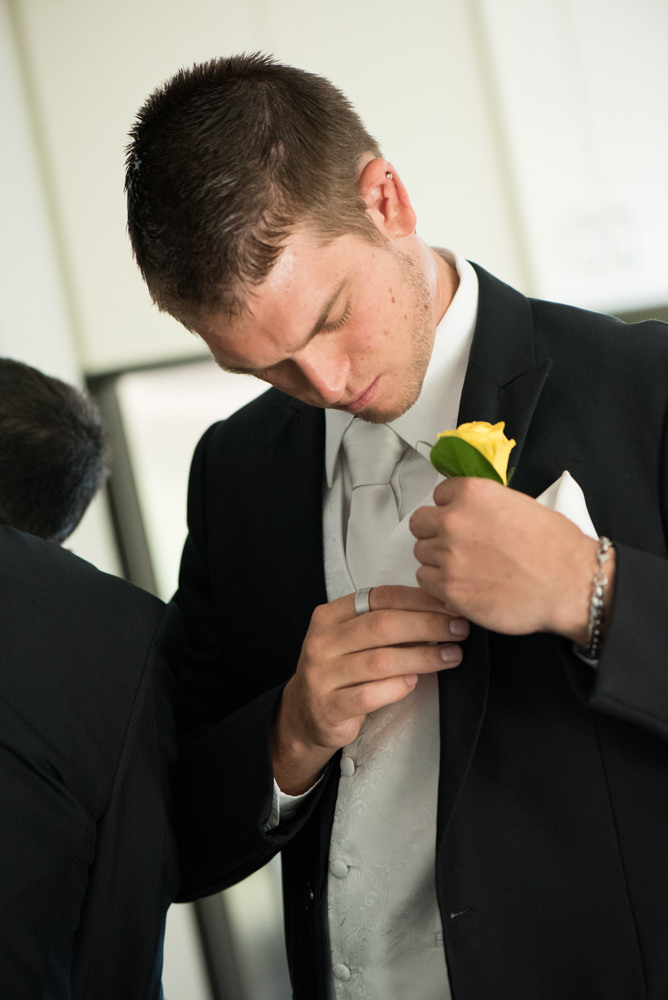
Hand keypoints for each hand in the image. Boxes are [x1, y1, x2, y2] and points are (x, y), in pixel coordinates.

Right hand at [271, 585, 467, 793]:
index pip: (381, 597)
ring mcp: (322, 674)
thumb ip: (386, 624)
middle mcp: (323, 641)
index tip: (449, 605)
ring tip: (450, 656)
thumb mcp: (352, 639)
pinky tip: (415, 682)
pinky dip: (398, 687)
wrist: (305, 714)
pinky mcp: (329, 706)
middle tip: (457, 629)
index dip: (420, 600)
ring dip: (423, 657)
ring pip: (381, 661)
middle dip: (428, 625)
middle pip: (383, 626)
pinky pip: (370, 695)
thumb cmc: (338, 672)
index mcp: (331, 616)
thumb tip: (439, 612)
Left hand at [410, 477, 612, 640]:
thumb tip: (469, 512)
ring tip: (466, 569)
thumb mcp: (519, 504)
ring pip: (422, 553)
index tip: (459, 521)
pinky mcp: (448, 586)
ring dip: (438, 560)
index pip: (438, 495)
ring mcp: (448, 554)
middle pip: (421, 524)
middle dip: (436, 534)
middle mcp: (454, 520)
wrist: (570, 584)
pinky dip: (440, 584)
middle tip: (457, 547)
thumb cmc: (556, 548)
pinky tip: (463, 585)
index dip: (449, 510)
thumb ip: (484, 505)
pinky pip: (425, 580)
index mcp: (473, 493)